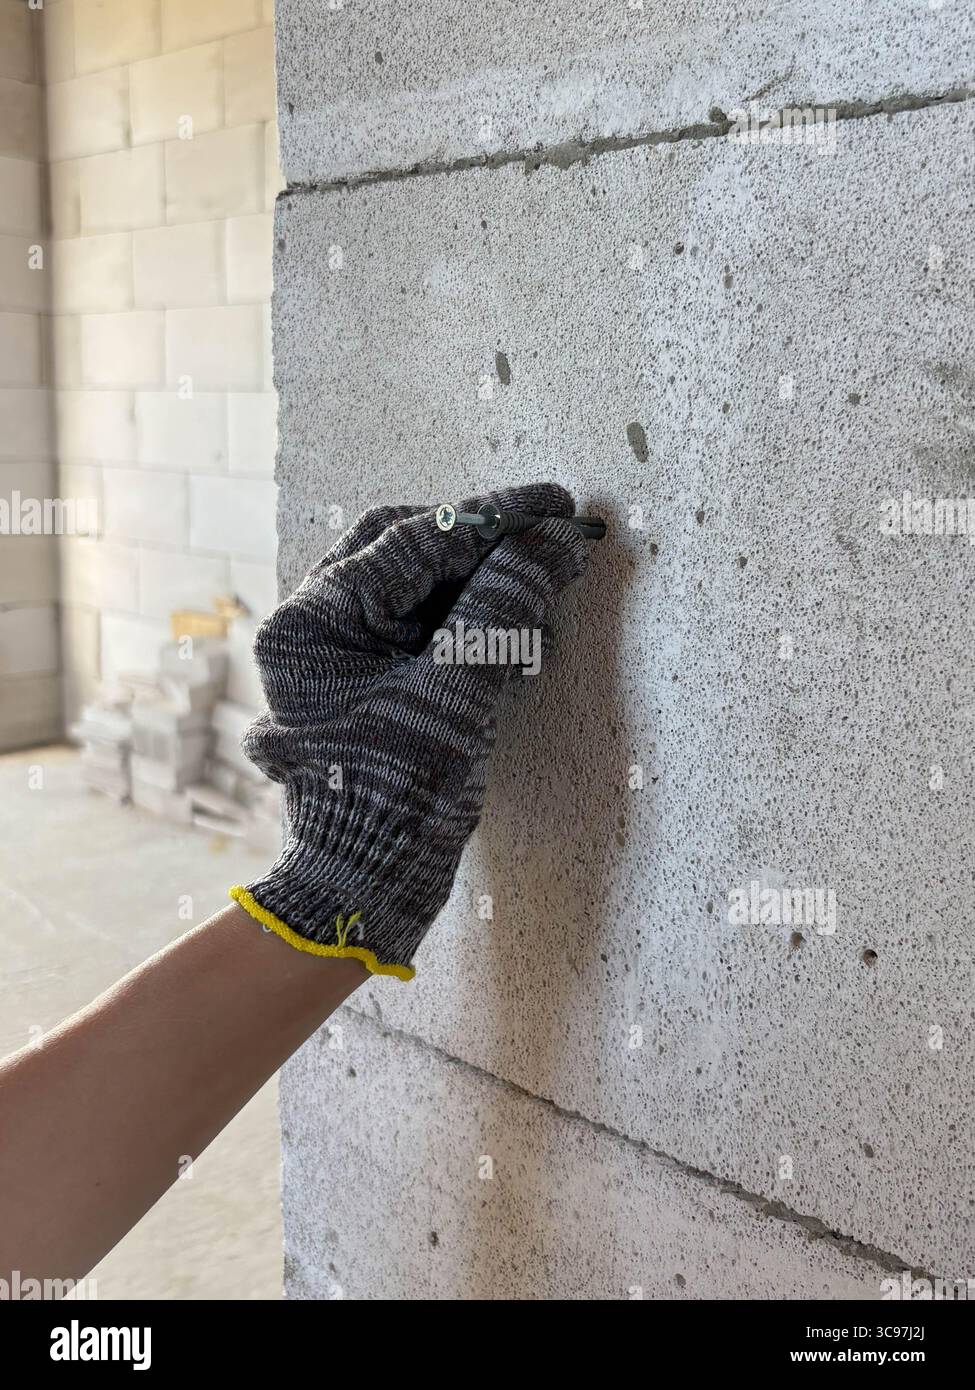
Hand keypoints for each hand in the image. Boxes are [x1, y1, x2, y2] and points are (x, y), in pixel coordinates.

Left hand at [230, 482, 590, 979]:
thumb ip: (503, 609)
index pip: (412, 541)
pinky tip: (522, 636)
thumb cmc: (397, 800)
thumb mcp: (457, 696)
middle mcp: (311, 627)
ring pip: (417, 588)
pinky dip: (473, 625)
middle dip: (484, 546)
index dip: (494, 520)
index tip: (558, 507)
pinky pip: (421, 629)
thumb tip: (554, 541)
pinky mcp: (365, 681)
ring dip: (483, 586)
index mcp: (311, 622)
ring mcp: (336, 654)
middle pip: (407, 552)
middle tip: (552, 538)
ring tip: (547, 593)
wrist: (367, 888)